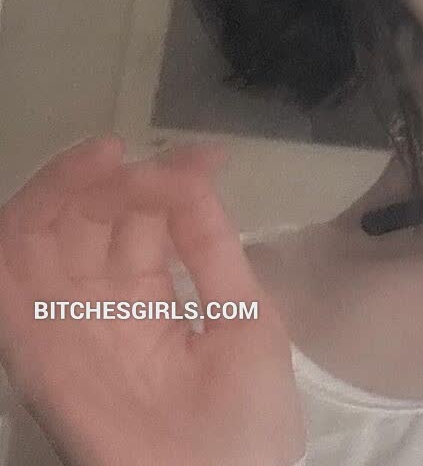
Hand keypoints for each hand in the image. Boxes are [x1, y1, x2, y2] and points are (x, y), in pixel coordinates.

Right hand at [0, 137, 304, 465]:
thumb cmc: (246, 420)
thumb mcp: (245, 317)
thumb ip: (212, 248)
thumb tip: (200, 169)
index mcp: (153, 302)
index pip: (145, 223)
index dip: (169, 182)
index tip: (207, 158)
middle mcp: (102, 309)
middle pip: (90, 222)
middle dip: (119, 178)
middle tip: (155, 161)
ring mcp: (66, 327)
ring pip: (45, 235)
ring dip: (70, 185)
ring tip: (109, 156)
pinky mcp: (36, 348)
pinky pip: (12, 276)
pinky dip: (29, 220)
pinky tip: (74, 180)